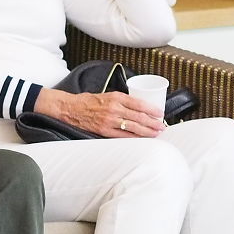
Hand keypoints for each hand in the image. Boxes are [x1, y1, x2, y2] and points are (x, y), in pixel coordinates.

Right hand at [38, 88, 164, 137]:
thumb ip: (121, 100)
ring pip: (133, 127)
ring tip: (156, 133)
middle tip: (162, 126)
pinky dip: (133, 138)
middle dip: (153, 123)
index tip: (160, 113)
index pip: (139, 103)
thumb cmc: (88, 101)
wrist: (70, 108)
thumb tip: (137, 107)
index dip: (151, 109)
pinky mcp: (104, 131)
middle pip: (139, 117)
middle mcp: (114, 108)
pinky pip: (122, 136)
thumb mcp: (107, 94)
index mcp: (116, 97)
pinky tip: (141, 139)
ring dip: (147, 131)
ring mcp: (109, 121)